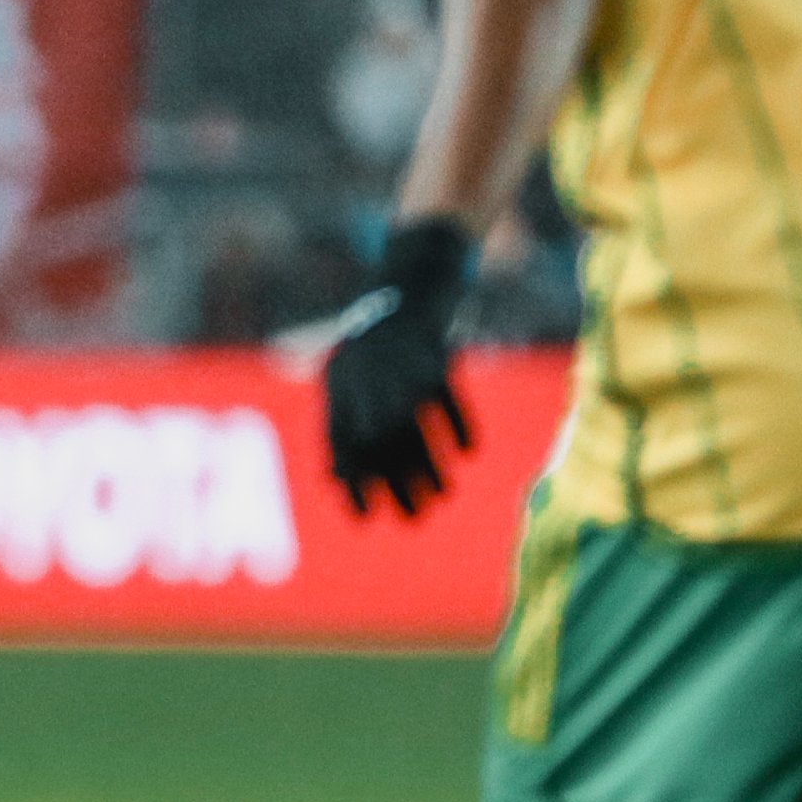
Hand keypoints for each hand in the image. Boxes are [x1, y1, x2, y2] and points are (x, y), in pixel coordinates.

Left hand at [324, 216, 477, 518]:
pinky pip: (446, 397)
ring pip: (413, 426)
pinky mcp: (434, 354)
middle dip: (395, 483)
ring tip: (442, 495)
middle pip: (378, 442)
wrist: (409, 284)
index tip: (364, 516)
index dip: (351, 480)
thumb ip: (340, 426)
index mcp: (339, 384)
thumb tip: (335, 482)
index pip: (340, 442)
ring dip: (428, 465)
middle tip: (413, 517)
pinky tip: (467, 452)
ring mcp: (400, 366)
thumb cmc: (376, 347)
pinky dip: (458, 425)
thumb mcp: (347, 379)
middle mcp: (365, 376)